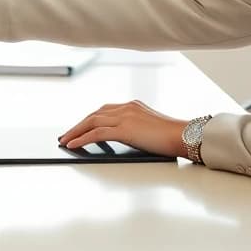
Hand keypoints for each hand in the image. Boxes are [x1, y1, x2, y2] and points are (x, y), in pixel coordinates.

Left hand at [58, 100, 187, 158]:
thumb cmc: (173, 136)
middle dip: (78, 125)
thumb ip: (135, 129)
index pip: (104, 110)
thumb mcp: (150, 128)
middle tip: (66, 134)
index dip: (89, 119)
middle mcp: (127, 107)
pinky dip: (82, 139)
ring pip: (92, 122)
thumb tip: (124, 139)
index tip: (79, 126)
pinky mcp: (125, 129)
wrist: (185, 135)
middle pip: (94, 114)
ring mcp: (125, 116)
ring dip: (75, 132)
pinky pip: (97, 134)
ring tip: (65, 140)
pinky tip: (73, 145)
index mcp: (133, 105)